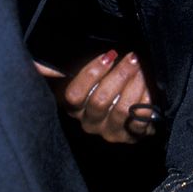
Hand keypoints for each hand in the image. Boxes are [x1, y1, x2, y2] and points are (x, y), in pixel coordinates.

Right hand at [37, 49, 156, 143]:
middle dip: (120, 74)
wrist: (130, 112)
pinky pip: (139, 120)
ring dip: (135, 85)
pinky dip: (146, 101)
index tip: (109, 55)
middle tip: (133, 57)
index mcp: (75, 108)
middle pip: (100, 100)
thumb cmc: (107, 86)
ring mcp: (110, 131)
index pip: (74, 95)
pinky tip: (151, 88)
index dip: (91, 73)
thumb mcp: (89, 77)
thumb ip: (71, 70)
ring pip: (121, 108)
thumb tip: (41, 65)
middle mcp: (90, 123)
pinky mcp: (131, 136)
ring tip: (143, 69)